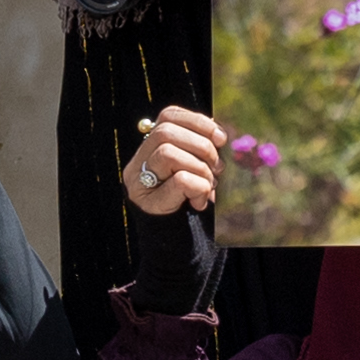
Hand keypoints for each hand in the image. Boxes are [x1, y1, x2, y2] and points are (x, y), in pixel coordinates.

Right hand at [122, 102, 227, 221]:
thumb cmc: (190, 201)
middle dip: (201, 145)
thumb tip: (219, 133)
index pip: (168, 116)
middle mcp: (138, 162)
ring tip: (210, 186)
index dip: (197, 121)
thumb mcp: (197, 168)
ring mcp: (138, 182)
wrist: (179, 244)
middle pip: (166, 132)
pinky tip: (201, 202)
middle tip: (218, 168)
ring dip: (200, 168)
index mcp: (150, 148)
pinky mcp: (148, 202)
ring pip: (168, 153)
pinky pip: (180, 180)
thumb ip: (200, 149)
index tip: (221, 138)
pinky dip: (200, 187)